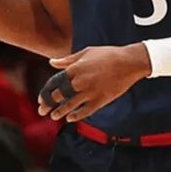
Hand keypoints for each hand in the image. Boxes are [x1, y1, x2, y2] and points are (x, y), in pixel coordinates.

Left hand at [37, 43, 151, 122]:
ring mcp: (90, 92)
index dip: (46, 92)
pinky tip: (70, 118)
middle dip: (48, 104)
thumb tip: (52, 62)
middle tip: (42, 110)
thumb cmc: (107, 54)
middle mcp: (80, 81)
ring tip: (54, 116)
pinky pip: (85, 111)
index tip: (41, 99)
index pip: (54, 83)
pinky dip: (76, 116)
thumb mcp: (85, 53)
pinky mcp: (100, 100)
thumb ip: (67, 60)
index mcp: (75, 68)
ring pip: (70, 105)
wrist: (129, 62)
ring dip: (60, 112)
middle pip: (59, 96)